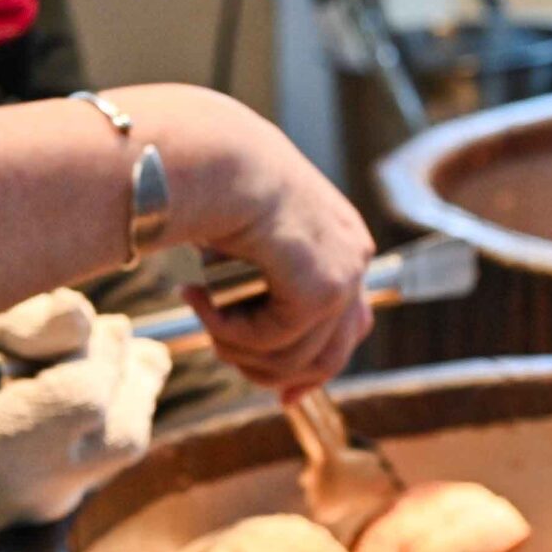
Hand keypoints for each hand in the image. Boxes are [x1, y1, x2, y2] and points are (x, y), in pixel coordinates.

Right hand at [0, 290, 172, 545]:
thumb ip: (11, 324)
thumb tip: (81, 312)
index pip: (83, 399)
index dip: (95, 349)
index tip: (79, 315)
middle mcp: (31, 489)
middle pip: (124, 433)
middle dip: (126, 371)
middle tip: (102, 330)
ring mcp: (47, 503)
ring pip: (121, 449)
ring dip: (125, 391)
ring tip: (96, 350)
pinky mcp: (53, 503)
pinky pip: (102, 456)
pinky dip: (106, 412)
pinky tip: (80, 379)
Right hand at [116, 86, 375, 399]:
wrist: (215, 155)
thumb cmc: (217, 183)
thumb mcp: (245, 240)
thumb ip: (260, 286)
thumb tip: (245, 339)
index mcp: (341, 242)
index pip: (348, 327)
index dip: (312, 369)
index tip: (282, 397)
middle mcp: (353, 258)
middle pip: (329, 356)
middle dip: (274, 373)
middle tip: (222, 355)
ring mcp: (344, 274)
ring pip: (294, 357)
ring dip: (238, 347)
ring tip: (201, 316)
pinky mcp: (321, 289)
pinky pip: (272, 341)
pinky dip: (227, 330)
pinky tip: (197, 299)